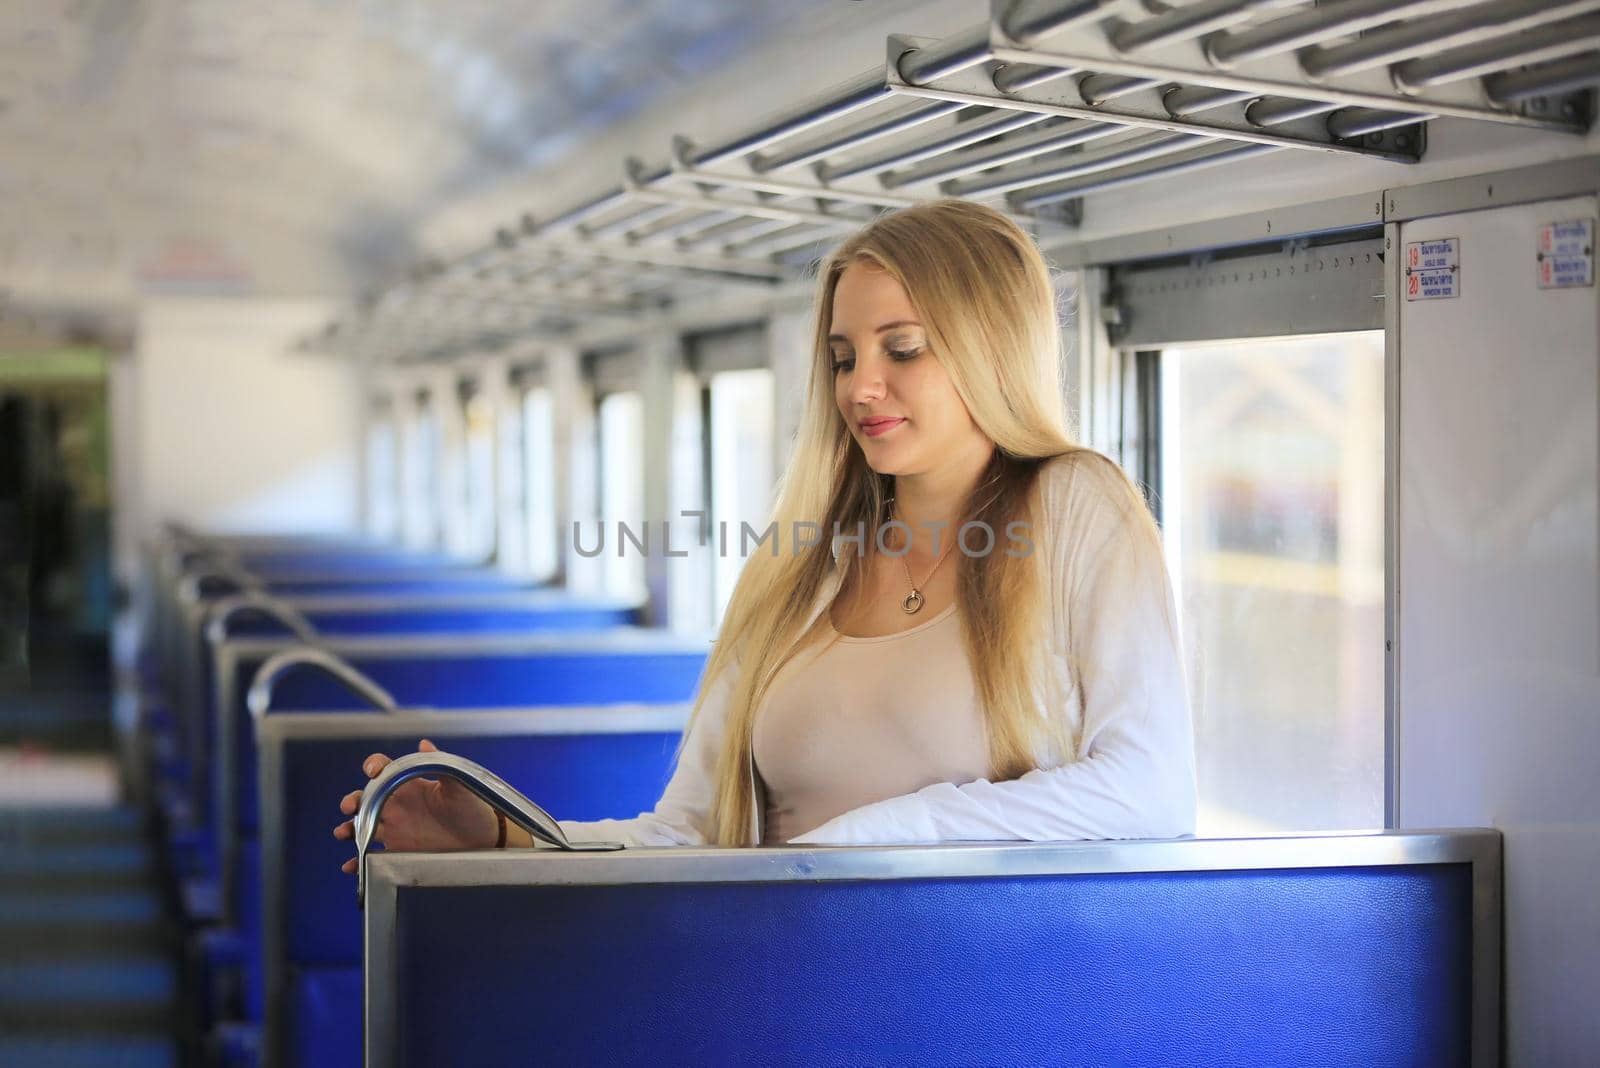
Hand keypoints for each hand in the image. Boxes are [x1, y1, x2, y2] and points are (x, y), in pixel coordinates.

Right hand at [333, 739, 499, 873]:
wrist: (486, 841)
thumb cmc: (475, 808)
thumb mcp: (461, 784)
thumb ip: (442, 764)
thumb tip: (424, 744)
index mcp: (411, 786)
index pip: (384, 770)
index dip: (374, 766)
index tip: (372, 771)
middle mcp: (398, 806)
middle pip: (365, 800)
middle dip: (352, 801)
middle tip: (349, 807)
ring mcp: (396, 829)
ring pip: (363, 827)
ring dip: (348, 829)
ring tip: (343, 833)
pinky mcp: (399, 851)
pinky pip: (372, 857)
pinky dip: (358, 862)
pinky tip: (351, 866)